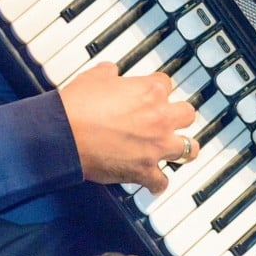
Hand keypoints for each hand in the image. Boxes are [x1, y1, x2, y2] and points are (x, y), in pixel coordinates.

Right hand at [59, 61, 198, 192]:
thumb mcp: (95, 77)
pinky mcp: (144, 170)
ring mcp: (156, 146)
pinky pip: (162, 182)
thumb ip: (109, 72)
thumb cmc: (78, 106)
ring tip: (178, 151)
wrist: (66, 135)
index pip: (166, 84)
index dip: (158, 89)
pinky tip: (154, 184)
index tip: (153, 94)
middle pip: (187, 114)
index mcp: (150, 91)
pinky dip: (158, 184)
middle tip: (171, 119)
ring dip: (182, 149)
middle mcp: (160, 117)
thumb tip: (111, 71)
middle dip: (180, 117)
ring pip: (189, 149)